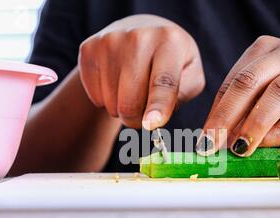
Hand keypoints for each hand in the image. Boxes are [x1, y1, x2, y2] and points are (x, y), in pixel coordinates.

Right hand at [78, 14, 204, 128]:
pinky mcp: (88, 49)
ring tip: (132, 90)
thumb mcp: (190, 75)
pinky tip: (115, 82)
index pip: (164, 82)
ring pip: (111, 103)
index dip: (158, 106)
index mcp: (170, 42)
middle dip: (137, 120)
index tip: (151, 124)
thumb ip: (182, 96)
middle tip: (145, 113)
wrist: (141, 30)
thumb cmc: (172, 62)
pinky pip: (95, 96)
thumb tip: (153, 118)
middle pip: (131, 102)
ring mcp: (110, 41)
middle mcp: (138, 37)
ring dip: (121, 109)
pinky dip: (105, 100)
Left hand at [196, 36, 279, 156]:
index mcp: (267, 48)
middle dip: (228, 115)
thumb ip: (236, 114)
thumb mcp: (256, 105)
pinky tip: (264, 145)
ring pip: (278, 92)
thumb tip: (210, 138)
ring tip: (239, 148)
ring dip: (254, 124)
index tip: (204, 139)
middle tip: (213, 144)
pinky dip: (279, 133)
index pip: (235, 79)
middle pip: (251, 80)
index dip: (216, 110)